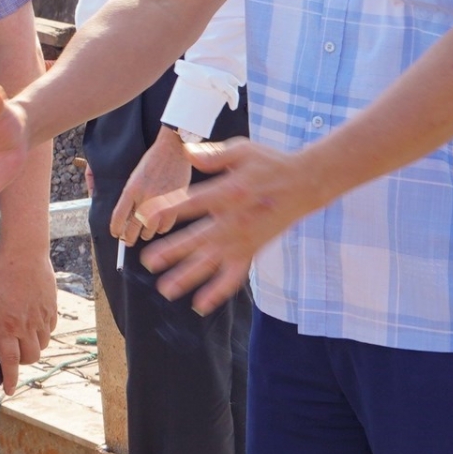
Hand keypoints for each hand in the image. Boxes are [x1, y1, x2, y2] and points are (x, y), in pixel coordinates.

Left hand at [0, 249, 56, 393]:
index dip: (10, 379)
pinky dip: (43, 332)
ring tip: (23, 339)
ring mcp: (42, 317)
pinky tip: (33, 323)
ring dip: (33, 347)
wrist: (24, 252)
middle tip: (14, 356)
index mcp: (7, 325)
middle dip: (23, 363)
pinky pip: (50, 328)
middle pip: (31, 357)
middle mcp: (27, 325)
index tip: (9, 390)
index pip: (10, 361)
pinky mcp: (52, 307)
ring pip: (43, 345)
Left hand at [109, 127, 198, 243]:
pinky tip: (159, 227)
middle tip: (127, 241)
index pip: (118, 217)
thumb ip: (131, 196)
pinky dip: (161, 229)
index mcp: (131, 190)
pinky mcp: (176, 205)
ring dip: (145, 234)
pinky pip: (165, 226)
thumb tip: (126, 216)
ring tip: (144, 234)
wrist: (173, 150)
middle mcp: (144, 198)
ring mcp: (160, 203)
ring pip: (149, 231)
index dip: (115, 229)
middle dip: (128, 238)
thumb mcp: (135, 177)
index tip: (115, 234)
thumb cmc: (152, 161)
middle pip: (132, 228)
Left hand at [137, 139, 319, 314]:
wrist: (305, 184)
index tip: (147, 216)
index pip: (192, 202)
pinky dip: (218, 291)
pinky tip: (200, 304)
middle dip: (173, 251)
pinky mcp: (251, 250)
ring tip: (166, 290)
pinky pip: (234, 275)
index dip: (168, 209)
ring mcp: (243, 239)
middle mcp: (234, 220)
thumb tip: (187, 152)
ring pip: (213, 262)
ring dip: (189, 277)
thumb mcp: (243, 149)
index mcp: (229, 192)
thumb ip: (213, 154)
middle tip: (148, 261)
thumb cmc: (271, 164)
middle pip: (199, 239)